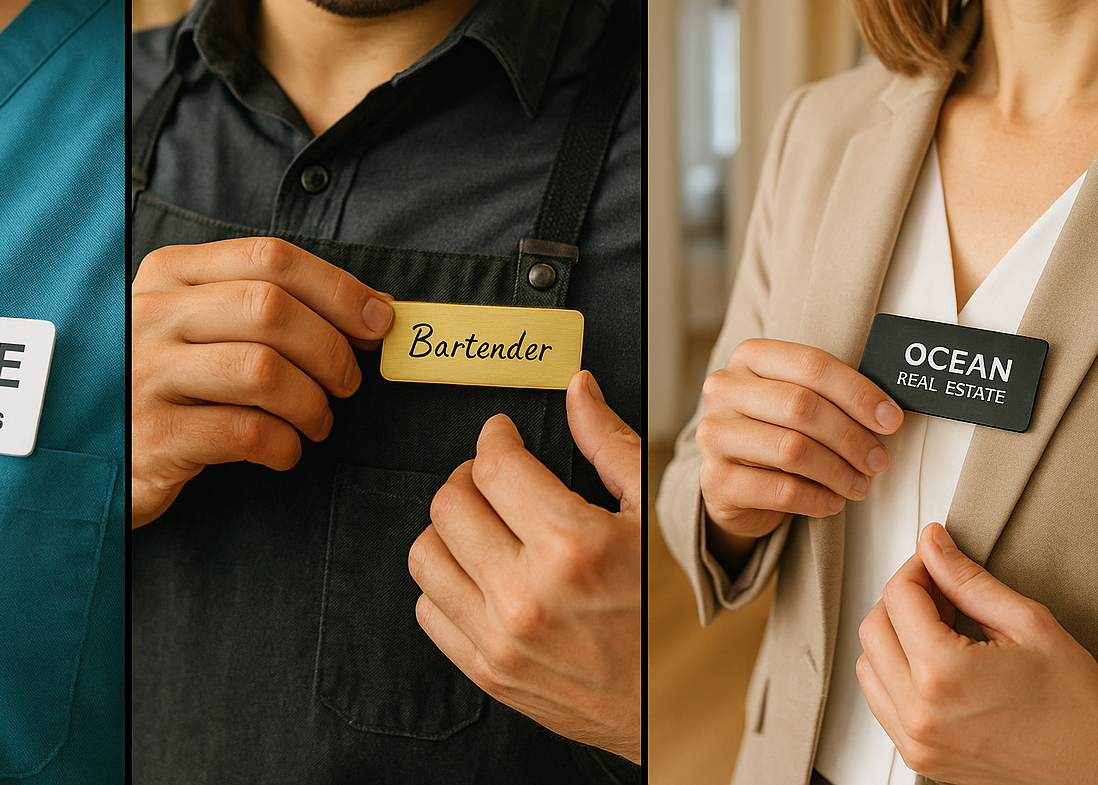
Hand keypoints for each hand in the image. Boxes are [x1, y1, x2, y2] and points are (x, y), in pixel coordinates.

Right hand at [130, 237, 394, 528]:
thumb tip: (374, 309)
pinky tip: (284, 450)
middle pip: (270, 309)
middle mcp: (152, 315)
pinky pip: (244, 431)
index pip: (270, 258)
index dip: (338, 289)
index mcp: (169, 274)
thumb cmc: (163, 380)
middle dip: (331, 348)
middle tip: (348, 382)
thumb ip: (266, 306)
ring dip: (312, 401)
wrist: (86, 446)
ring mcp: (146, 375)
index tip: (378, 321)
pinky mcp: (152, 436)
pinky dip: (284, 444)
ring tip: (317, 420)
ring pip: (263, 371)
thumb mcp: (196, 324)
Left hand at [408, 370, 640, 763]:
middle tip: (493, 477)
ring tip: (482, 523)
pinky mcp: (487, 671)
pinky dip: (445, 582)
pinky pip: (428, 608)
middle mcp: (529, 594)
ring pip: (427, 553)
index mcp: (574, 546)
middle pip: (450, 504)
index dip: (494, 439)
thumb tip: (577, 388)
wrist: (670, 708)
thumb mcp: (652, 516)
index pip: (493, 467)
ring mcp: (502, 637)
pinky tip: (478, 571)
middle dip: (469, 476)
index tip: (502, 437)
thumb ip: (609, 445)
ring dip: (449, 528)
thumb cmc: (668, 608)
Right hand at [696, 338, 903, 563]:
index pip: (811, 365)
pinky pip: (781, 490)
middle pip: (802, 406)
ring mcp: (714, 434)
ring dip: (838, 472)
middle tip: (877, 460)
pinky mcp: (715, 479)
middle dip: (851, 437)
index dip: (858, 393)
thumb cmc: (775, 432)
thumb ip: (830, 395)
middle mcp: (724, 389)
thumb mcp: (795, 401)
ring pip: (793, 449)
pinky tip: (831, 501)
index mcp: (749, 358)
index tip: (889, 420)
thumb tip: (886, 413)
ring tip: (858, 484)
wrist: (733, 480)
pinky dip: (817, 500)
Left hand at [857, 522, 1097, 784]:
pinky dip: (895, 674)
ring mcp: (916, 739)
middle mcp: (920, 712)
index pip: (898, 596)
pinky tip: (933, 665)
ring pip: (868, 663)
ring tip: (941, 632)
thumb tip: (932, 545)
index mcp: (944, 674)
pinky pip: (880, 700)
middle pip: (874, 627)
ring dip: (894, 638)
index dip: (917, 568)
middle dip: (903, 601)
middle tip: (942, 596)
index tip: (935, 563)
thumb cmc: (1077, 704)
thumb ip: (968, 579)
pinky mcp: (919, 756)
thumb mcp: (1028, 623)